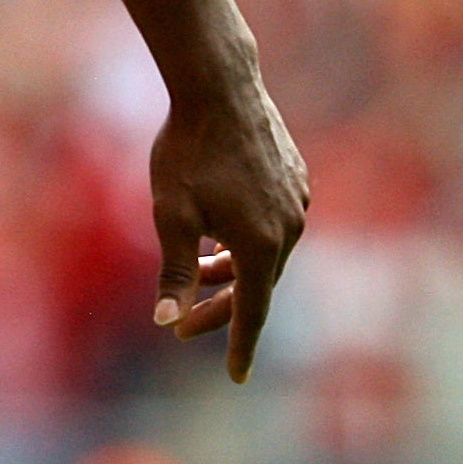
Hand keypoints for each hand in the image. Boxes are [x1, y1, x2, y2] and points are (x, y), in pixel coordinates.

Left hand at [149, 78, 308, 382]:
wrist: (218, 86)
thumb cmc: (187, 150)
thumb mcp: (172, 215)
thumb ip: (175, 272)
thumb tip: (165, 322)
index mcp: (262, 244)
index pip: (253, 311)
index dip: (239, 345)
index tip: (235, 377)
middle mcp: (290, 227)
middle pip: (258, 284)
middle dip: (222, 307)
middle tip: (184, 326)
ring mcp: (297, 201)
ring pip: (266, 253)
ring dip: (234, 269)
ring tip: (200, 270)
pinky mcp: (296, 179)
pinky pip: (274, 225)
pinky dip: (247, 240)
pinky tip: (221, 231)